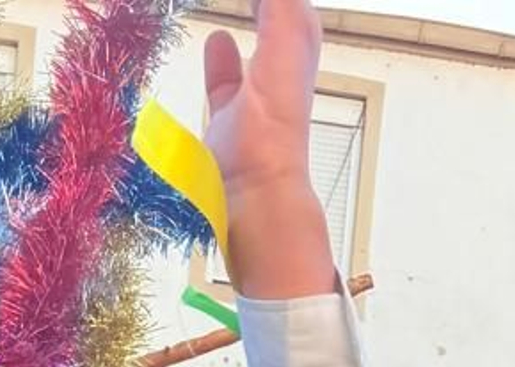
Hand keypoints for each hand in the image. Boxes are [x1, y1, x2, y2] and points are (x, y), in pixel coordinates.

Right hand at [205, 0, 332, 297]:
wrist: (252, 199)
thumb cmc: (270, 129)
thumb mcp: (284, 45)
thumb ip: (281, 7)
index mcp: (299, 44)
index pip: (291, 3)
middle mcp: (282, 67)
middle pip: (279, 15)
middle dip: (268, 4)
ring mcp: (254, 95)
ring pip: (256, 41)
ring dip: (250, 15)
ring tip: (243, 2)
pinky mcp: (229, 120)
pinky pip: (226, 78)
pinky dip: (221, 56)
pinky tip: (216, 40)